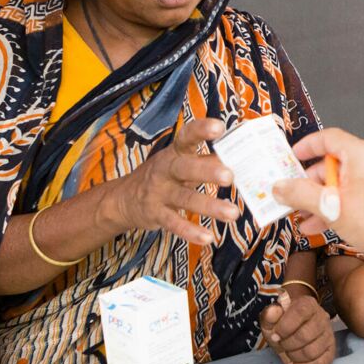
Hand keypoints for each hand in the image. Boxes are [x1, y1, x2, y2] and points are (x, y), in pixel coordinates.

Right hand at [107, 118, 240, 244]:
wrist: (124, 199)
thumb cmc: (163, 176)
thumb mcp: (181, 162)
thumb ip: (207, 159)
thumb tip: (239, 153)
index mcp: (174, 153)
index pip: (186, 137)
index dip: (201, 130)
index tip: (219, 126)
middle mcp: (165, 170)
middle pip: (184, 168)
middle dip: (206, 171)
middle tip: (230, 176)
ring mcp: (159, 193)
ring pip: (184, 199)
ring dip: (209, 206)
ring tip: (233, 213)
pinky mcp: (156, 215)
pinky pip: (174, 224)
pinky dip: (190, 231)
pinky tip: (208, 237)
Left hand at [260, 290, 335, 363]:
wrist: (292, 330)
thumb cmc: (282, 324)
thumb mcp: (271, 319)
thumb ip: (270, 314)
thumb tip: (274, 310)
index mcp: (307, 304)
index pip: (300, 312)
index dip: (285, 327)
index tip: (275, 336)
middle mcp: (322, 317)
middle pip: (306, 335)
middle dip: (288, 344)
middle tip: (281, 345)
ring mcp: (329, 334)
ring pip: (312, 352)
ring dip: (295, 357)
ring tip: (289, 353)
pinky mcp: (331, 350)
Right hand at [272, 128, 363, 263]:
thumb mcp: (330, 207)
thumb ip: (300, 194)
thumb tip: (280, 187)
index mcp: (362, 154)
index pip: (328, 138)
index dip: (307, 146)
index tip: (293, 156)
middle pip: (334, 163)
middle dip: (310, 183)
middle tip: (293, 195)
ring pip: (344, 182)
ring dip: (322, 198)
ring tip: (303, 216)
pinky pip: (357, 196)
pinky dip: (339, 206)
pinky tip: (321, 225)